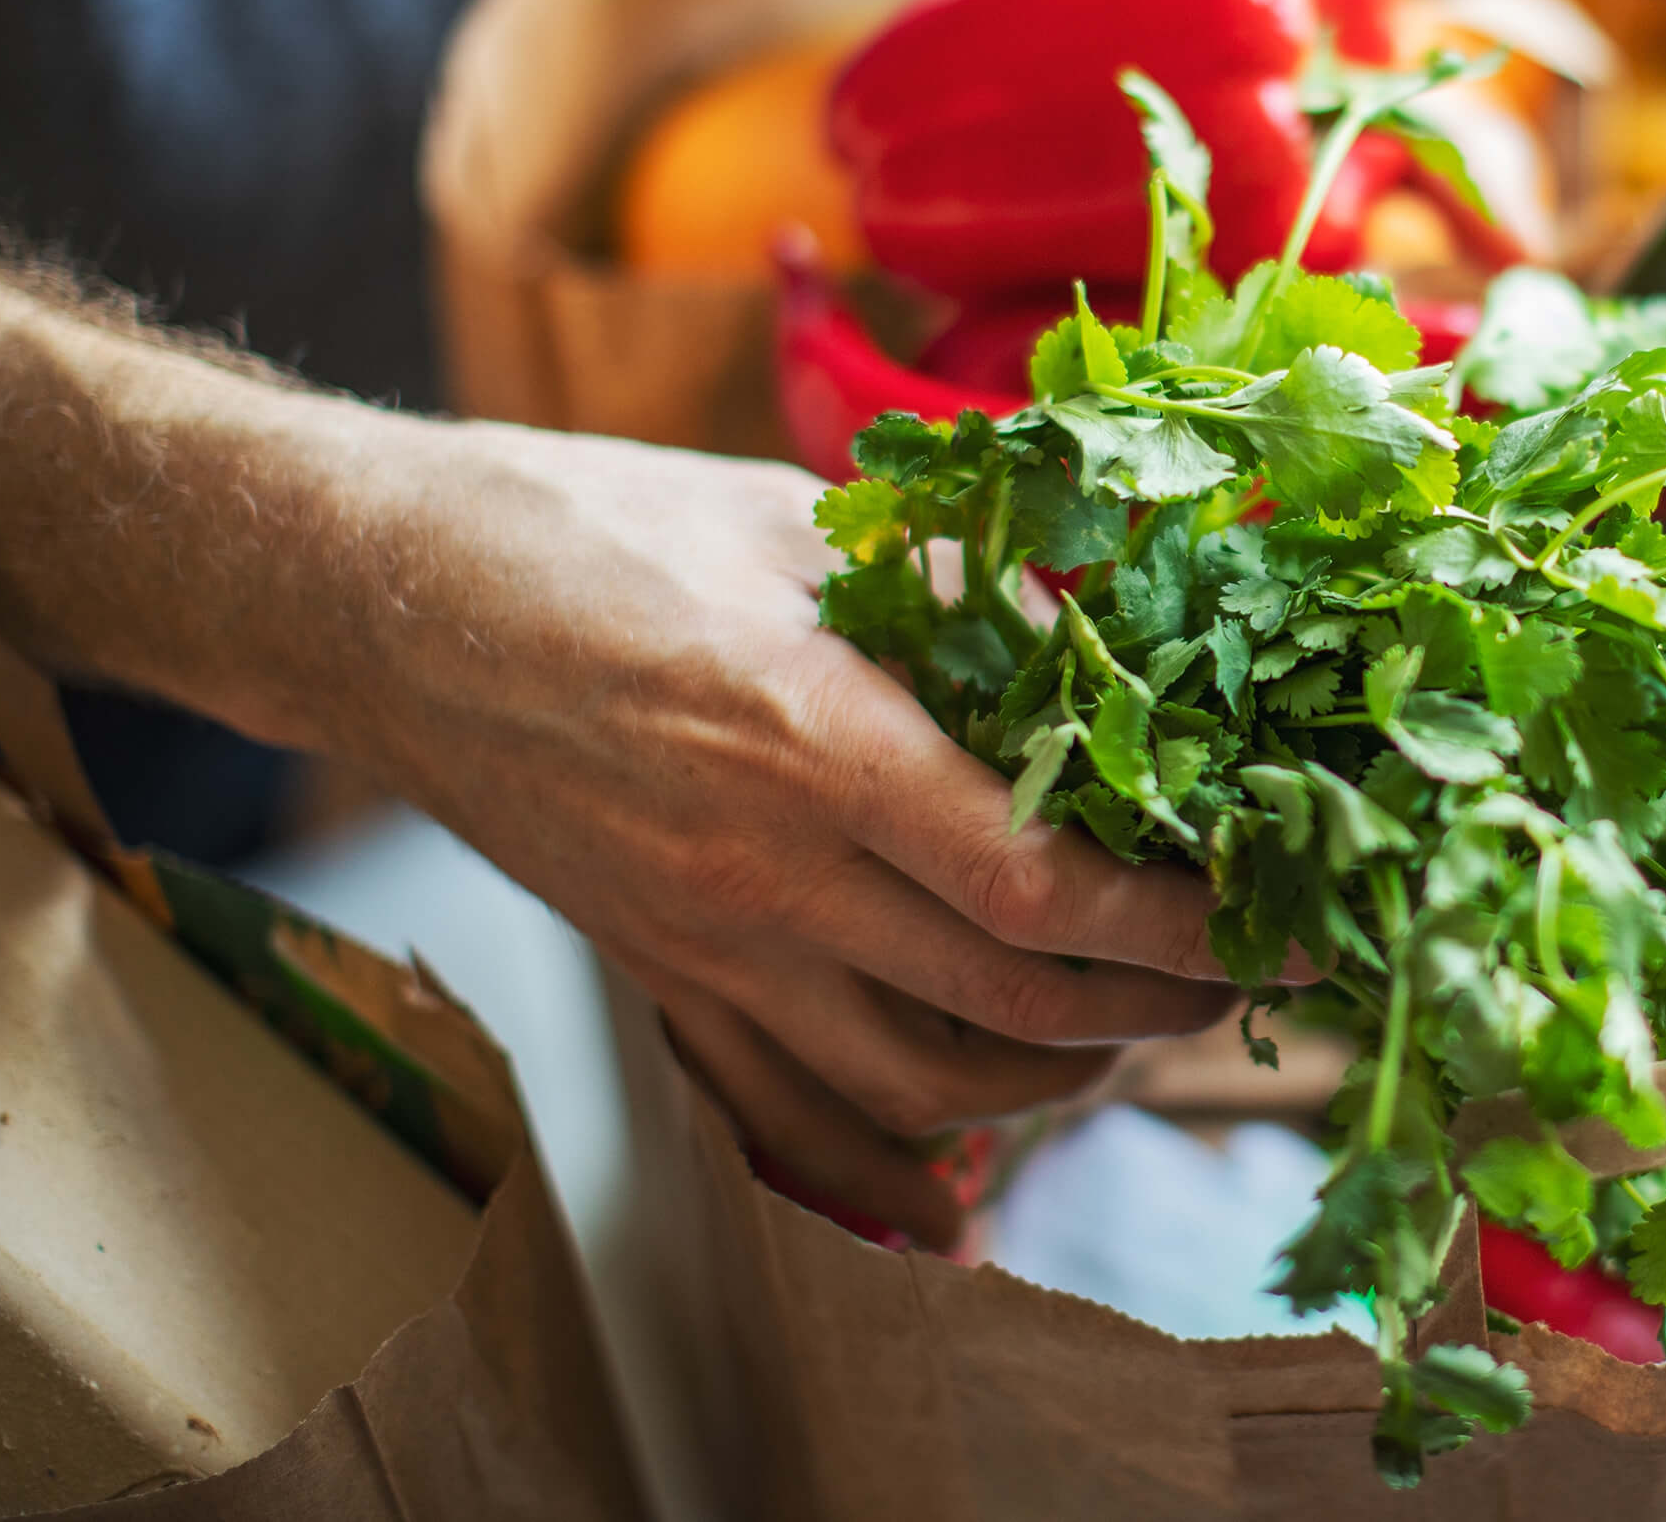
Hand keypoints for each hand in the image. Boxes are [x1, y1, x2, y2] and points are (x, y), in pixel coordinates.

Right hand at [332, 421, 1244, 1242]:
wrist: (382, 605)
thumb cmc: (590, 528)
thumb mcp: (798, 518)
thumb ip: (964, 593)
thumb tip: (1113, 644)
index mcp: (811, 742)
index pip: (1040, 885)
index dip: (1181, 921)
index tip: (1282, 919)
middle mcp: (762, 875)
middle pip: (1009, 999)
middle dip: (1159, 1005)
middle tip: (1250, 972)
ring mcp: (703, 949)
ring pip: (922, 1082)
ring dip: (1058, 1079)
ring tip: (1141, 1029)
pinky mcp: (660, 980)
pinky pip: (791, 1111)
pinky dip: (901, 1146)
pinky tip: (976, 1145)